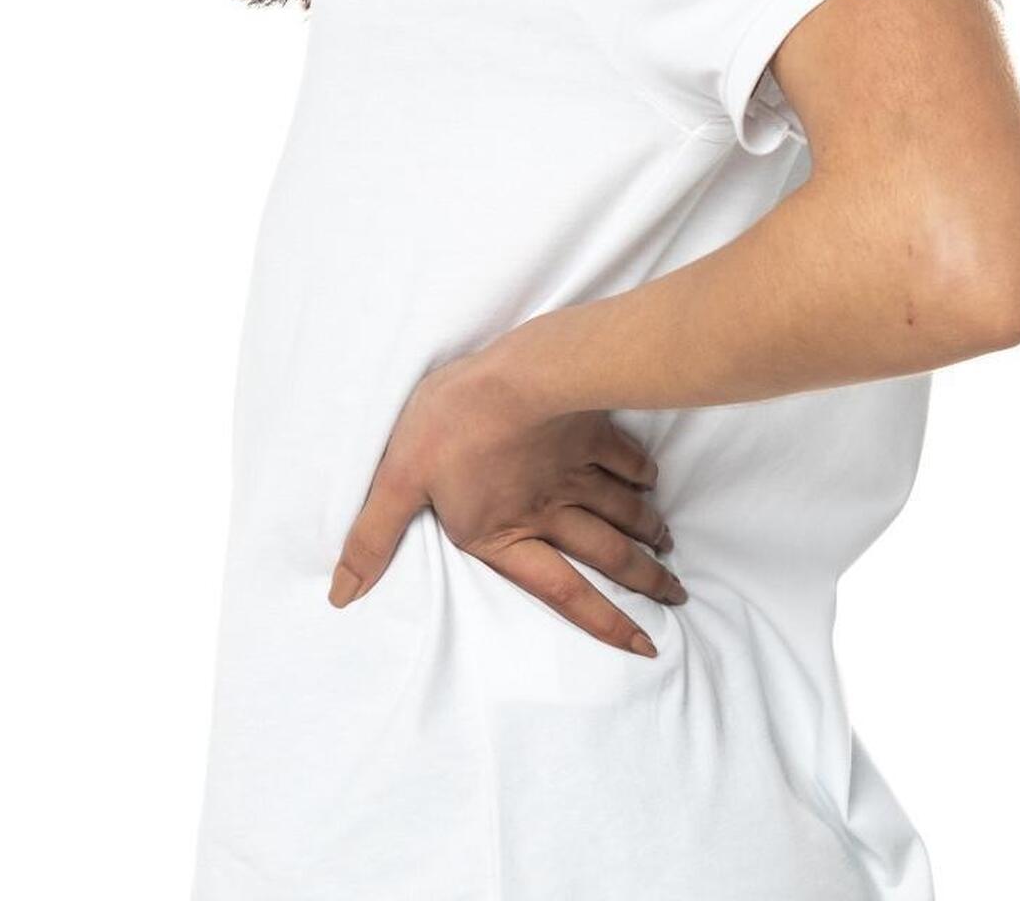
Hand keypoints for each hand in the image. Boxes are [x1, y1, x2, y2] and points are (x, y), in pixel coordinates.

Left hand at [327, 346, 687, 656]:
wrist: (509, 373)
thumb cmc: (449, 425)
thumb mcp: (398, 482)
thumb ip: (373, 539)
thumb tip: (340, 596)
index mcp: (507, 532)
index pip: (562, 590)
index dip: (604, 621)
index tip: (644, 645)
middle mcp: (550, 508)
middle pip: (607, 554)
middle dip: (644, 581)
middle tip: (678, 597)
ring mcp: (575, 467)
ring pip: (622, 509)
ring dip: (648, 532)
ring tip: (670, 551)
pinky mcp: (588, 429)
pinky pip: (623, 459)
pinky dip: (641, 474)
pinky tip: (653, 481)